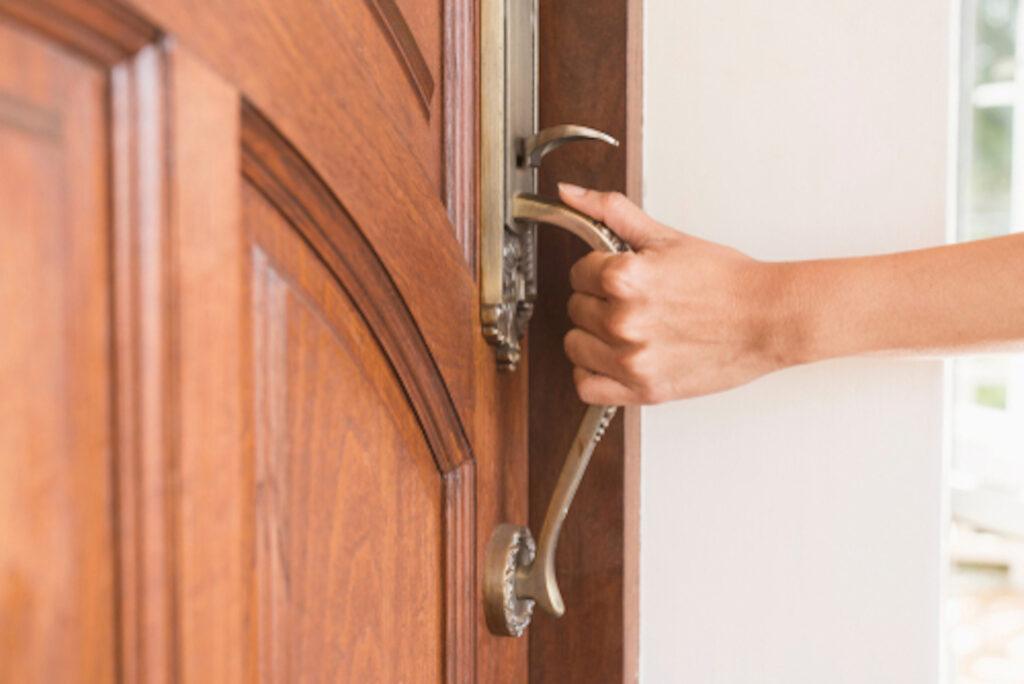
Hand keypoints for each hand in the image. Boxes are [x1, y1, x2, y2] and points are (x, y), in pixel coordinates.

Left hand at [559, 183, 789, 404]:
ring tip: (623, 330)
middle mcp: (622, 319)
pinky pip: (587, 387)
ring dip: (592, 337)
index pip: (578, 273)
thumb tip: (569, 193)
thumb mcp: (667, 237)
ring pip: (575, 346)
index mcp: (624, 277)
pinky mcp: (643, 389)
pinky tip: (610, 360)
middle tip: (631, 302)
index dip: (598, 272)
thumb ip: (611, 213)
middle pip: (576, 308)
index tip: (618, 277)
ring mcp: (631, 358)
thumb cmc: (726, 281)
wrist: (768, 318)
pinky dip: (591, 374)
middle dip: (597, 301)